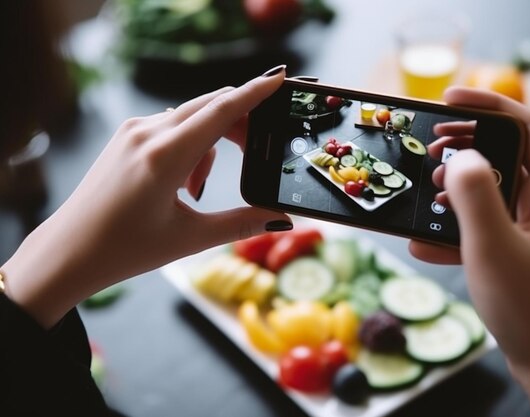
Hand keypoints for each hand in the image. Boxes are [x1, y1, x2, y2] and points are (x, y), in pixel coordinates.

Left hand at [2, 67, 290, 328]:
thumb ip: (242, 224)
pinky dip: (189, 145)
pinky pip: (171, 125)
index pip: (221, 110)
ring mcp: (132, 131)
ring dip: (210, 142)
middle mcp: (147, 133)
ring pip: (191, 117)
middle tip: (253, 154)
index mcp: (165, 156)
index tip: (280, 79)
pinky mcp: (126, 136)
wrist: (69, 252)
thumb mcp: (190, 238)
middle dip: (239, 123)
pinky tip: (181, 181)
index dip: (255, 93)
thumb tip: (282, 219)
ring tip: (198, 189)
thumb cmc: (124, 249)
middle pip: (210, 106)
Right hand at [409, 87, 529, 416]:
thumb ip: (474, 196)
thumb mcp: (494, 247)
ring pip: (489, 194)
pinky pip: (482, 230)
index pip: (526, 125)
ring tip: (423, 196)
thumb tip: (459, 158)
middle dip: (463, 149)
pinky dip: (453, 232)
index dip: (488, 105)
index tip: (448, 99)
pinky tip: (422, 245)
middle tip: (428, 148)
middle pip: (504, 156)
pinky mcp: (517, 255)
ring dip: (454, 192)